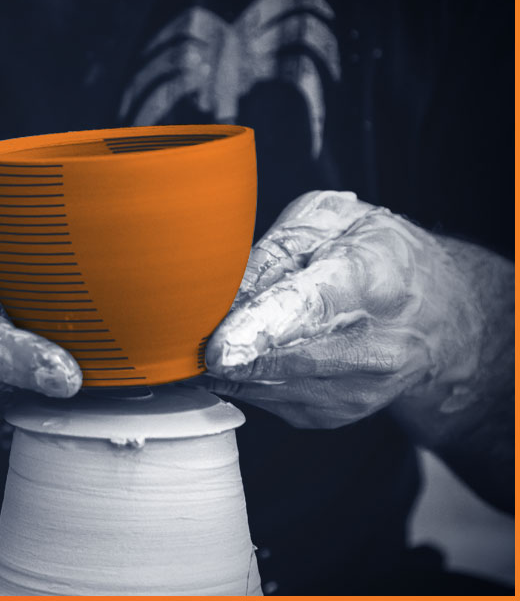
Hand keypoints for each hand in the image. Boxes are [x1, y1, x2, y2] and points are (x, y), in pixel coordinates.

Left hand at [201, 191, 485, 427]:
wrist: (438, 312)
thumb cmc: (378, 254)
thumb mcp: (331, 220)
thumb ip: (274, 250)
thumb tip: (222, 290)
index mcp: (371, 277)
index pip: (312, 308)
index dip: (261, 330)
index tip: (219, 348)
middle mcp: (375, 344)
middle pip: (285, 360)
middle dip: (229, 353)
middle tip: (196, 334)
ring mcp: (358, 389)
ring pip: (266, 385)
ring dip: (232, 362)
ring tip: (239, 328)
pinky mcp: (334, 415)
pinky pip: (266, 400)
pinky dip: (246, 376)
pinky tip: (258, 350)